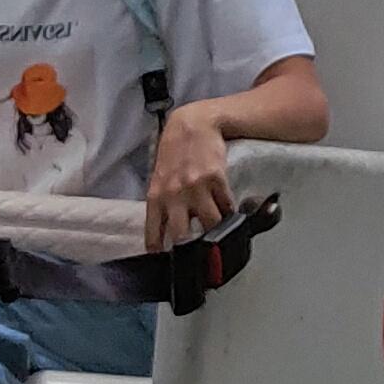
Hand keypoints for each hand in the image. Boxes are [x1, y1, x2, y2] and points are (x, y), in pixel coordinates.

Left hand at [144, 104, 237, 250]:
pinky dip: (229, 212)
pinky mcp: (215, 179)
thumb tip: (168, 229)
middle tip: (199, 250)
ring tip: (218, 229)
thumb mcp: (159, 178)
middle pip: (183, 237)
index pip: (154, 233)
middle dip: (192, 248)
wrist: (192, 124)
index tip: (166, 259)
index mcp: (155, 197)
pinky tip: (229, 210)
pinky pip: (226, 206)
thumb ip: (162, 203)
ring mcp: (195, 188)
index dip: (160, 250)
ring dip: (216, 230)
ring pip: (211, 224)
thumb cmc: (174, 151)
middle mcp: (174, 195)